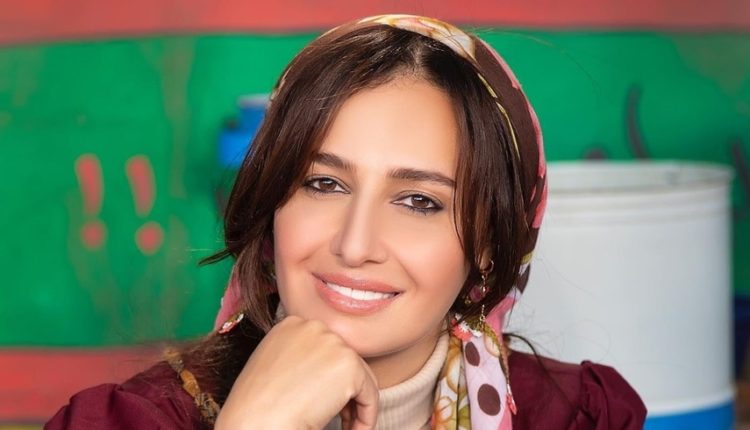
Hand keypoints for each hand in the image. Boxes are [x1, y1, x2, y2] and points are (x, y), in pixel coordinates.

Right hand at [215, 316, 378, 429]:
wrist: (255, 422)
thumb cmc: (256, 407)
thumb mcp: (274, 369)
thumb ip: (300, 361)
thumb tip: (326, 377)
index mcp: (291, 325)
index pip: (325, 351)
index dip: (328, 380)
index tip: (323, 402)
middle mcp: (313, 326)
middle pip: (345, 361)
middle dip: (345, 393)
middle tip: (340, 419)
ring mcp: (332, 342)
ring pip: (361, 378)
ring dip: (356, 406)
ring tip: (346, 427)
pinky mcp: (349, 364)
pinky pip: (370, 394)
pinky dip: (366, 417)